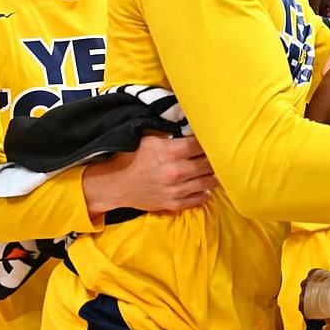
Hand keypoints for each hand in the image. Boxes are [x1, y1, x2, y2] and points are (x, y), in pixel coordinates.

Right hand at [82, 133, 218, 215]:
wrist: (115, 184)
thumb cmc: (132, 158)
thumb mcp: (149, 138)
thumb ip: (171, 134)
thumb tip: (191, 125)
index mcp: (170, 152)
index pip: (202, 144)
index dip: (208, 142)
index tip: (211, 141)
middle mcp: (176, 171)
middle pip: (209, 164)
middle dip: (213, 159)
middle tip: (215, 156)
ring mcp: (176, 190)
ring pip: (209, 182)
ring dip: (212, 175)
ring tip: (211, 170)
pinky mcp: (174, 204)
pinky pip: (200, 199)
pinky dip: (205, 192)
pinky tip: (203, 186)